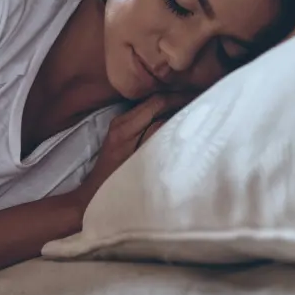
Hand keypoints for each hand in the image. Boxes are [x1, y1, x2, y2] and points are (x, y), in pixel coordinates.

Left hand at [69, 93, 190, 214]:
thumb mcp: (139, 160)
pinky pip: (147, 117)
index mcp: (125, 126)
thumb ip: (154, 137)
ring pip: (151, 108)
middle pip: (154, 101)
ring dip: (171, 106)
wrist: (93, 196)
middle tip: (201, 101)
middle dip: (178, 99)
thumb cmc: (116, 183)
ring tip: (193, 108)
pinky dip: (164, 116)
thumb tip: (174, 118)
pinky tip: (178, 122)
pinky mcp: (124, 133)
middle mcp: (122, 120)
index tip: (199, 98)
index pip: (157, 101)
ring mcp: (122, 126)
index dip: (179, 97)